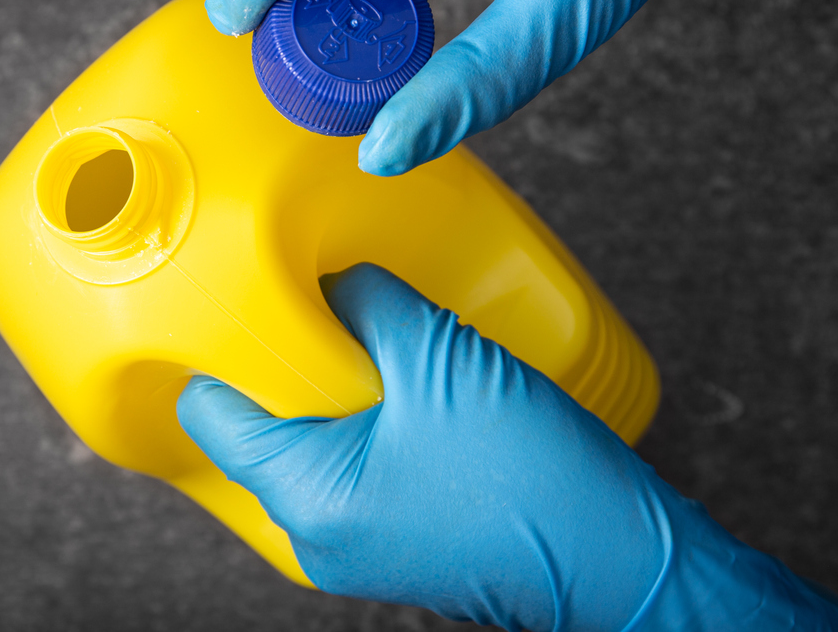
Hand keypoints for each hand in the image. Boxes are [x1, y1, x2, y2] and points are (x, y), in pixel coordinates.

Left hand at [177, 264, 837, 629]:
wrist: (626, 559)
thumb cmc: (534, 478)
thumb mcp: (440, 362)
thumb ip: (370, 305)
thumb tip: (334, 277)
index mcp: (306, 497)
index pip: (211, 416)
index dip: (218, 350)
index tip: (233, 301)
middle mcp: (315, 536)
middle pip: (259, 429)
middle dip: (282, 364)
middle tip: (309, 305)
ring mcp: (356, 545)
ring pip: (309, 445)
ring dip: (330, 388)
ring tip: (365, 335)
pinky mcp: (396, 539)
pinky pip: (351, 467)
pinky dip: (363, 420)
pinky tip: (401, 381)